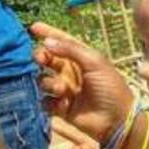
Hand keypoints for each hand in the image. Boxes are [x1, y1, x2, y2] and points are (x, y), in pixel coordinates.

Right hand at [32, 22, 135, 142]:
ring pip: (43, 80)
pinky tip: (62, 105)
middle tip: (41, 59)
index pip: (62, 42)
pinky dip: (50, 102)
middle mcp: (70, 72)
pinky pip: (45, 100)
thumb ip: (71, 50)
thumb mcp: (95, 63)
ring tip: (62, 90)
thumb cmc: (110, 88)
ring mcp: (64, 89)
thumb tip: (47, 41)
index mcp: (81, 58)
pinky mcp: (59, 107)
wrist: (116, 120)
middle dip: (41, 57)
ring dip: (49, 83)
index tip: (33, 28)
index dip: (48, 33)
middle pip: (48, 60)